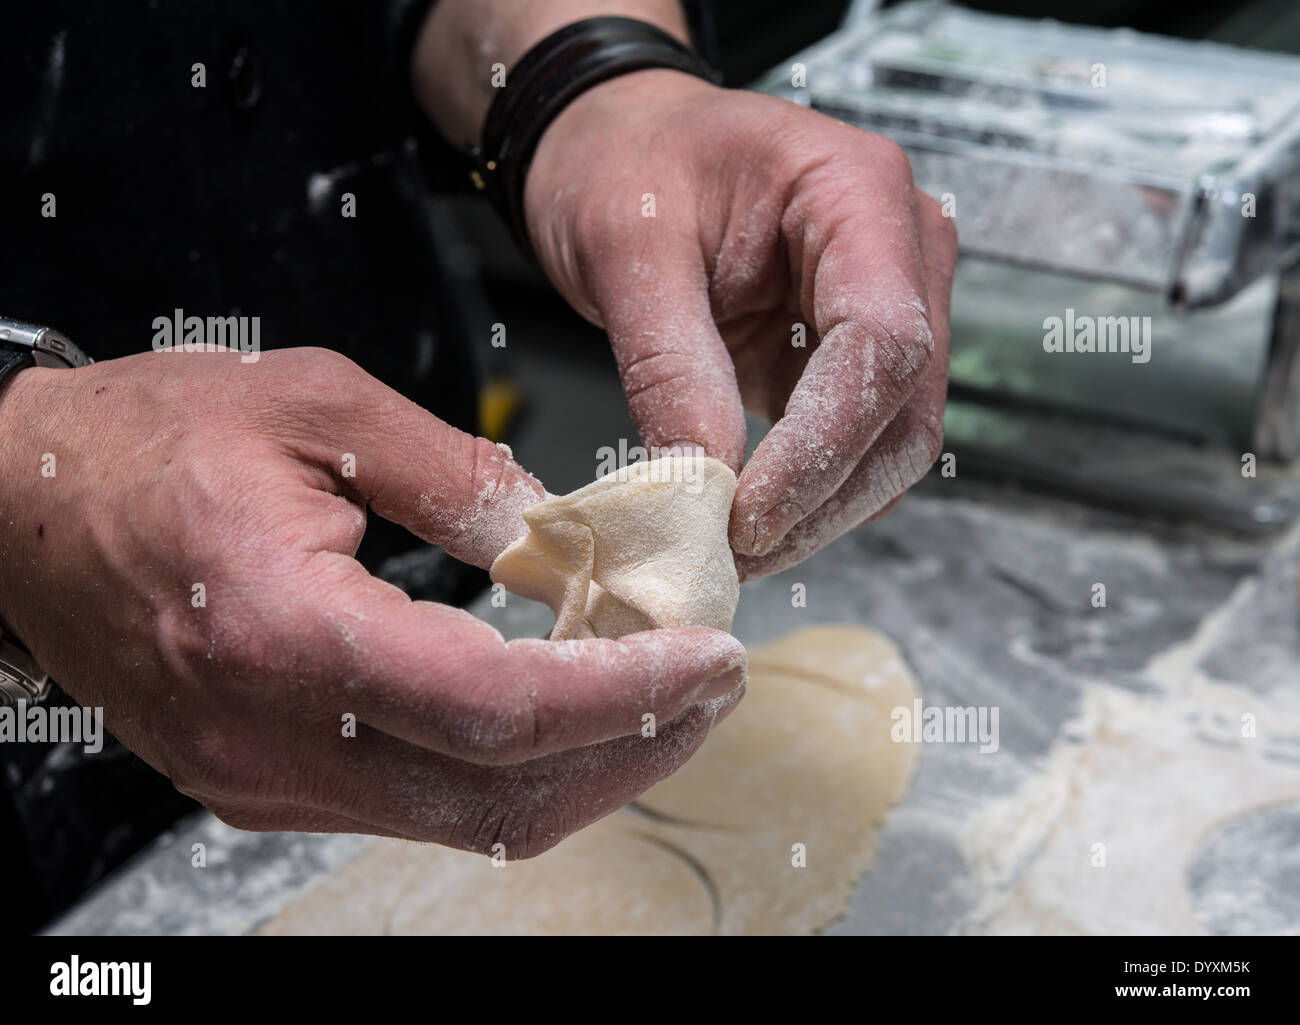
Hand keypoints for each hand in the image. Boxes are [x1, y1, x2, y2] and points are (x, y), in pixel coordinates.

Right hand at [0, 348, 745, 855]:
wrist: (15, 503)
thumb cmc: (143, 439)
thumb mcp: (319, 406)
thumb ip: (460, 476)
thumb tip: (566, 535)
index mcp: (282, 630)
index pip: (496, 707)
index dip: (624, 695)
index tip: (709, 660)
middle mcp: (270, 734)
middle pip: (498, 795)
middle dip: (633, 748)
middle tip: (713, 684)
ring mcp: (264, 776)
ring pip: (467, 817)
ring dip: (584, 766)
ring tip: (660, 694)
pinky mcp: (265, 780)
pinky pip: (418, 802)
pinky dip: (511, 765)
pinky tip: (561, 706)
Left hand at [525, 70, 956, 578]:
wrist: (620, 145)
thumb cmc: (625, 162)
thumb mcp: (627, 249)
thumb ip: (670, 365)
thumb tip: (701, 482)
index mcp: (858, 192)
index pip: (882, 342)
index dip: (822, 446)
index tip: (747, 515)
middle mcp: (898, 249)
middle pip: (905, 410)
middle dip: (822, 497)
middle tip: (730, 553)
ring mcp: (886, 304)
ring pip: (891, 443)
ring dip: (818, 509)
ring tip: (729, 547)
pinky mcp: (851, 354)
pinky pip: (854, 442)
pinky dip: (807, 493)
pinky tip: (746, 518)